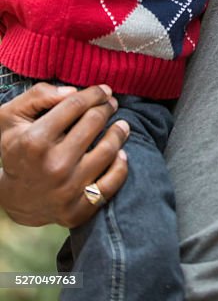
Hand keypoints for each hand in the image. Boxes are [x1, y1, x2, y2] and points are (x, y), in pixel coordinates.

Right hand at [0, 82, 129, 227]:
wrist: (16, 198)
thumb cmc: (18, 148)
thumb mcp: (12, 117)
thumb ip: (39, 95)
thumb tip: (74, 91)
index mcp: (35, 141)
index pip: (76, 104)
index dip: (94, 93)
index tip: (104, 90)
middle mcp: (54, 166)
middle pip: (94, 122)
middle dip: (107, 107)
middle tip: (112, 104)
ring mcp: (67, 190)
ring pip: (108, 150)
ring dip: (119, 132)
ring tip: (121, 125)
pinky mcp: (78, 211)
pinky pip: (112, 184)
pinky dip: (120, 165)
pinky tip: (120, 153)